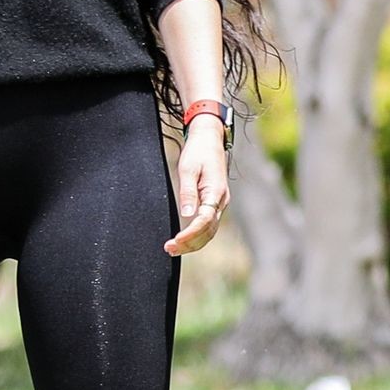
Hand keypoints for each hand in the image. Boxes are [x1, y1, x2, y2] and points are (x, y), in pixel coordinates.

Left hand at [164, 118, 229, 255]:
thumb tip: (187, 215)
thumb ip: (187, 192)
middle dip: (190, 244)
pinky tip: (184, 240)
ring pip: (209, 231)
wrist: (209, 139)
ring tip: (172, 248)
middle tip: (168, 249)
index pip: (204, 221)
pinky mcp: (214, 203)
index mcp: (216, 192)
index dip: (190, 234)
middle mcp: (221, 201)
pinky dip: (197, 236)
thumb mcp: (188, 169)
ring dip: (193, 243)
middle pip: (208, 231)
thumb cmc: (198, 152)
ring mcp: (220, 203)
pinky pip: (208, 225)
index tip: (174, 241)